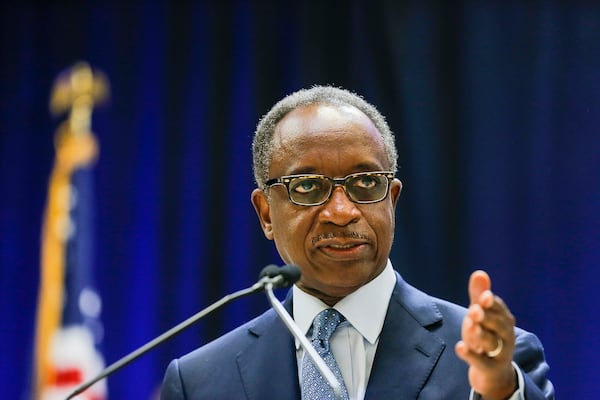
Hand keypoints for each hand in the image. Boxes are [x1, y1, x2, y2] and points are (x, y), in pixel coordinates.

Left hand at [455, 270, 516, 399]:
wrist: (494, 373)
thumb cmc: (487, 337)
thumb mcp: (482, 316)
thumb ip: (479, 296)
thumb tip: (479, 273)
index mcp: (504, 320)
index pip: (499, 309)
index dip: (491, 303)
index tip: (483, 296)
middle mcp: (505, 335)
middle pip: (498, 325)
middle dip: (486, 317)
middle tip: (473, 310)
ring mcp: (499, 353)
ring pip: (491, 342)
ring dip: (480, 334)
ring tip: (469, 327)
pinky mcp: (490, 369)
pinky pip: (482, 362)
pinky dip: (471, 355)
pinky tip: (459, 347)